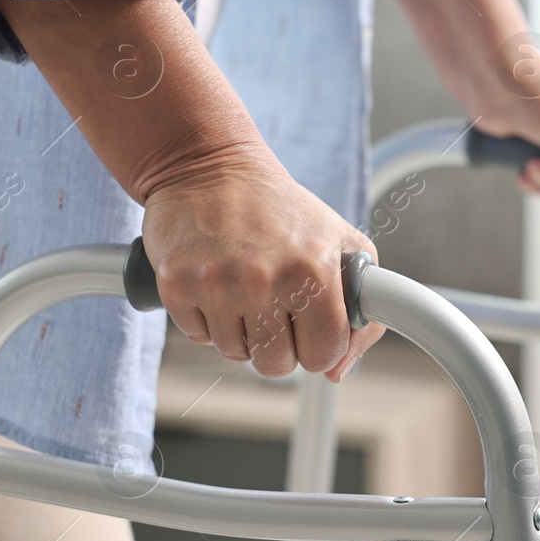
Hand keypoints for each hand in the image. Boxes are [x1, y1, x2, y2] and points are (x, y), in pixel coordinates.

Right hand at [140, 152, 384, 381]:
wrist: (210, 167)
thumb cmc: (280, 210)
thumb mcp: (342, 243)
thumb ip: (361, 310)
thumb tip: (339, 373)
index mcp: (314, 270)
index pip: (324, 354)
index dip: (319, 346)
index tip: (310, 327)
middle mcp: (266, 279)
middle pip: (276, 365)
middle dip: (278, 343)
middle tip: (273, 304)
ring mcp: (218, 284)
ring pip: (235, 353)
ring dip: (240, 330)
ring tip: (243, 286)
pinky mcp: (177, 284)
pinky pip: (198, 337)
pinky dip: (206, 319)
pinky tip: (214, 283)